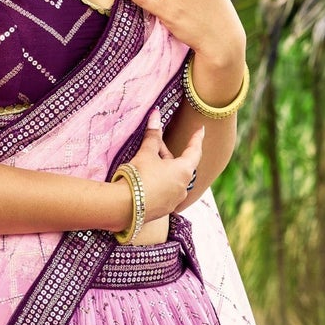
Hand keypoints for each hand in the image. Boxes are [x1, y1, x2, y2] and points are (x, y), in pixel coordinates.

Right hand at [125, 108, 203, 222]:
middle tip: (155, 145)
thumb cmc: (138, 177)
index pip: (194, 151)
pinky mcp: (164, 210)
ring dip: (164, 170)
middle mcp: (183, 187)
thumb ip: (152, 135)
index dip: (196, 138)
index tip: (200, 130)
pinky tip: (146, 180)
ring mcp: (174, 201)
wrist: (124, 207)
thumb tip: (155, 114)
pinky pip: (166, 192)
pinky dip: (160, 183)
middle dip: (168, 154)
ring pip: (173, 179)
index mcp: (183, 171)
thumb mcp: (146, 153)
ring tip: (148, 162)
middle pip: (180, 165)